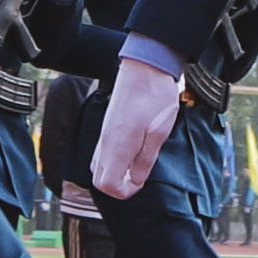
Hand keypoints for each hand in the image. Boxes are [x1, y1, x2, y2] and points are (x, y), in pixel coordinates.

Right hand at [91, 58, 182, 201]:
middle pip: (99, 180)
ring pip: (99, 167)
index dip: (125, 191)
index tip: (141, 182)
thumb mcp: (158, 133)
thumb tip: (136, 180)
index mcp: (117, 146)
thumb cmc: (154, 97)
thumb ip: (145, 160)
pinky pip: (103, 153)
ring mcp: (104, 134)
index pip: (108, 185)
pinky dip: (114, 161)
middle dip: (118, 185)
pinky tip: (132, 151)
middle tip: (139, 176)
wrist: (146, 67)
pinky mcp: (107, 127)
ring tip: (137, 164)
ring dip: (115, 173)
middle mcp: (105, 142)